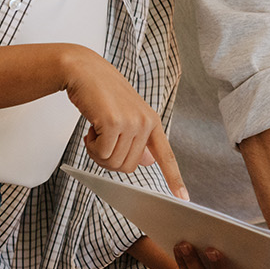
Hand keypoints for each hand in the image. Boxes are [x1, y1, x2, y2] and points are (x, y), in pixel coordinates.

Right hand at [60, 47, 186, 195]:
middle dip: (109, 160)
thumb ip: (138, 138)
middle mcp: (145, 122)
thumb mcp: (127, 115)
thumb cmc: (103, 94)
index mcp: (152, 122)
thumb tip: (147, 162)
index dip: (174, 178)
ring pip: (113, 163)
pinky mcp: (113, 123)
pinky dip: (91, 146)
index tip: (183, 198)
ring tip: (96, 131)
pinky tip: (90, 128)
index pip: (166, 155)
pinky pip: (101, 153)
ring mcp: (131, 122)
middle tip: (101, 140)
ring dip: (98, 153)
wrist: (85, 71)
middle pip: (128, 168)